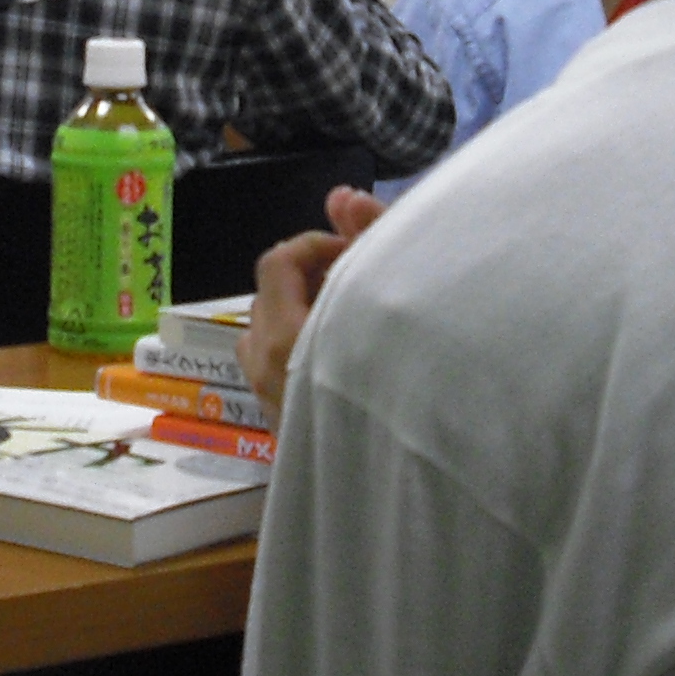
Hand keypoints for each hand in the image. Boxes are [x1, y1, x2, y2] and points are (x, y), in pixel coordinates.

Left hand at [240, 186, 388, 408]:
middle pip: (270, 292)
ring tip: (350, 314)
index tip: (358, 254)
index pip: (279, 261)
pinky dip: (300, 342)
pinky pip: (275, 363)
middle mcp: (267, 366)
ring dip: (302, 309)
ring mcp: (271, 397)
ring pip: (267, 329)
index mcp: (287, 336)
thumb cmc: (407, 375)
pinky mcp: (282, 422)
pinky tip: (343, 352)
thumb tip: (341, 195)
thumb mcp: (391, 294)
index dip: (317, 244)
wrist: (405, 480)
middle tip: (361, 279)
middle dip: (311, 274)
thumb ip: (370, 239)